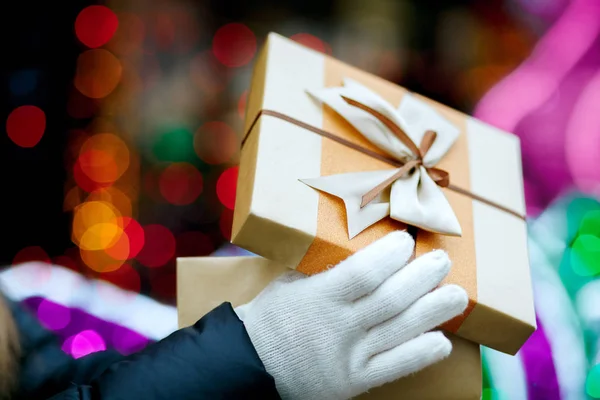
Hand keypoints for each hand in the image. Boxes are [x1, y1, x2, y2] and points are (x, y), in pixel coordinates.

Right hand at [235, 231, 467, 399]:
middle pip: (389, 301)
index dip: (389, 256)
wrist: (253, 367)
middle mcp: (338, 327)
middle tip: (442, 260)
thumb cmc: (272, 318)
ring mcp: (349, 357)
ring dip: (433, 312)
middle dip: (421, 278)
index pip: (362, 274)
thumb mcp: (287, 283)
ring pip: (399, 332)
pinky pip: (394, 367)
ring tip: (457, 294)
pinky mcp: (355, 380)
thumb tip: (353, 241)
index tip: (407, 240)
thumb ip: (319, 266)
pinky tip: (442, 340)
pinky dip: (421, 354)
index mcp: (318, 298)